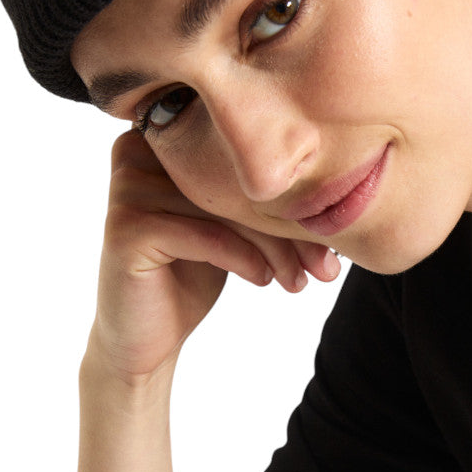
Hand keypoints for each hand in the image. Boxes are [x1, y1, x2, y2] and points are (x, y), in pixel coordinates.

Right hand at [90, 130, 339, 380]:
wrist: (148, 335)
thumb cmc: (195, 270)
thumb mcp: (232, 222)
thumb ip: (259, 190)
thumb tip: (345, 177)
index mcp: (165, 136)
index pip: (243, 159)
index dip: (291, 198)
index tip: (330, 238)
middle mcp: (139, 151)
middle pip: (234, 182)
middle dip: (288, 226)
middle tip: (326, 266)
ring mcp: (128, 187)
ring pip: (225, 210)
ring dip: (274, 248)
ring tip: (300, 279)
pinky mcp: (126, 227)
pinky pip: (204, 234)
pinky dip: (242, 257)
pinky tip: (264, 279)